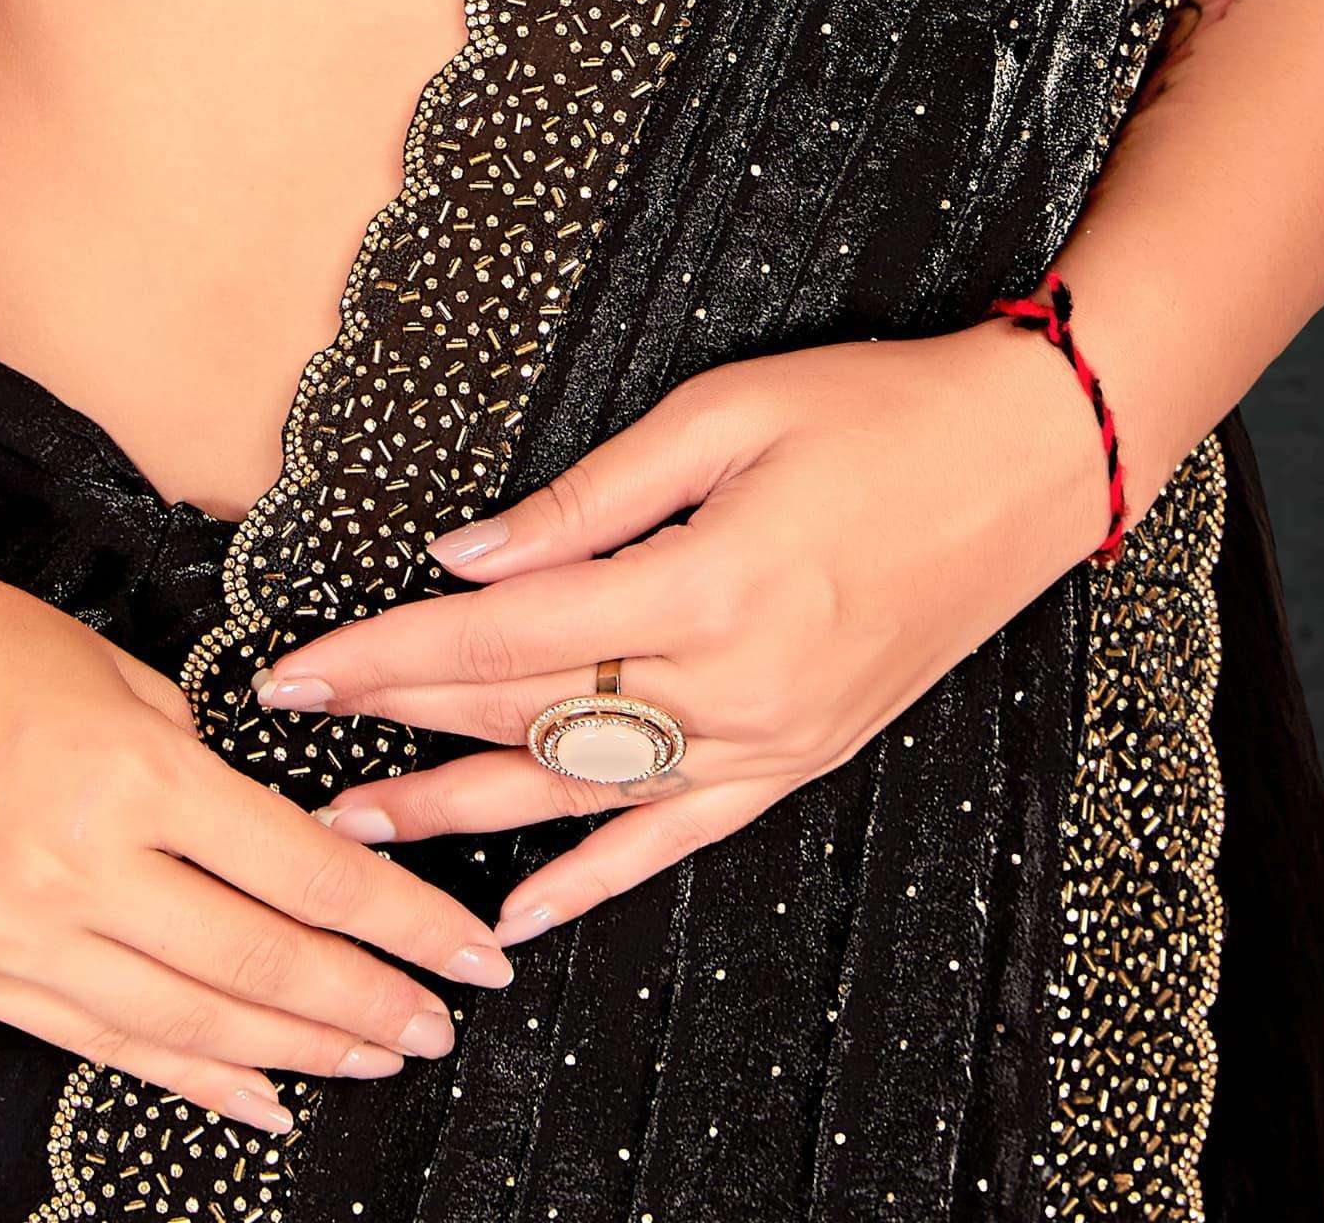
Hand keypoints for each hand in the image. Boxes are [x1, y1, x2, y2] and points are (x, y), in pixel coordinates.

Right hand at [0, 535, 517, 1138]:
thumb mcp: (118, 677)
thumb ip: (197, 767)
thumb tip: (280, 846)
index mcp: (134, 776)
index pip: (302, 871)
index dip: (399, 920)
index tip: (466, 949)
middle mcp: (84, 868)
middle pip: (261, 962)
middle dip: (365, 1000)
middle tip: (436, 1021)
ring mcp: (29, 934)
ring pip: (193, 1022)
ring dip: (296, 1049)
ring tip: (372, 1056)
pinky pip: (108, 1045)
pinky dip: (194, 1079)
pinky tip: (260, 1096)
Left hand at [248, 324, 1109, 948]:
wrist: (1026, 463)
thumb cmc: (880, 414)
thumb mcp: (725, 414)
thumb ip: (589, 497)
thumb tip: (469, 554)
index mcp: (703, 586)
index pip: (503, 634)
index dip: (389, 652)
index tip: (301, 663)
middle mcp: (731, 686)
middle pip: (527, 712)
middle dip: (400, 720)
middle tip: (297, 729)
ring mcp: (769, 737)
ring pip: (583, 791)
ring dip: (465, 810)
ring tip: (361, 828)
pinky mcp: (799, 759)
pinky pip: (679, 837)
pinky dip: (595, 879)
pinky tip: (523, 909)